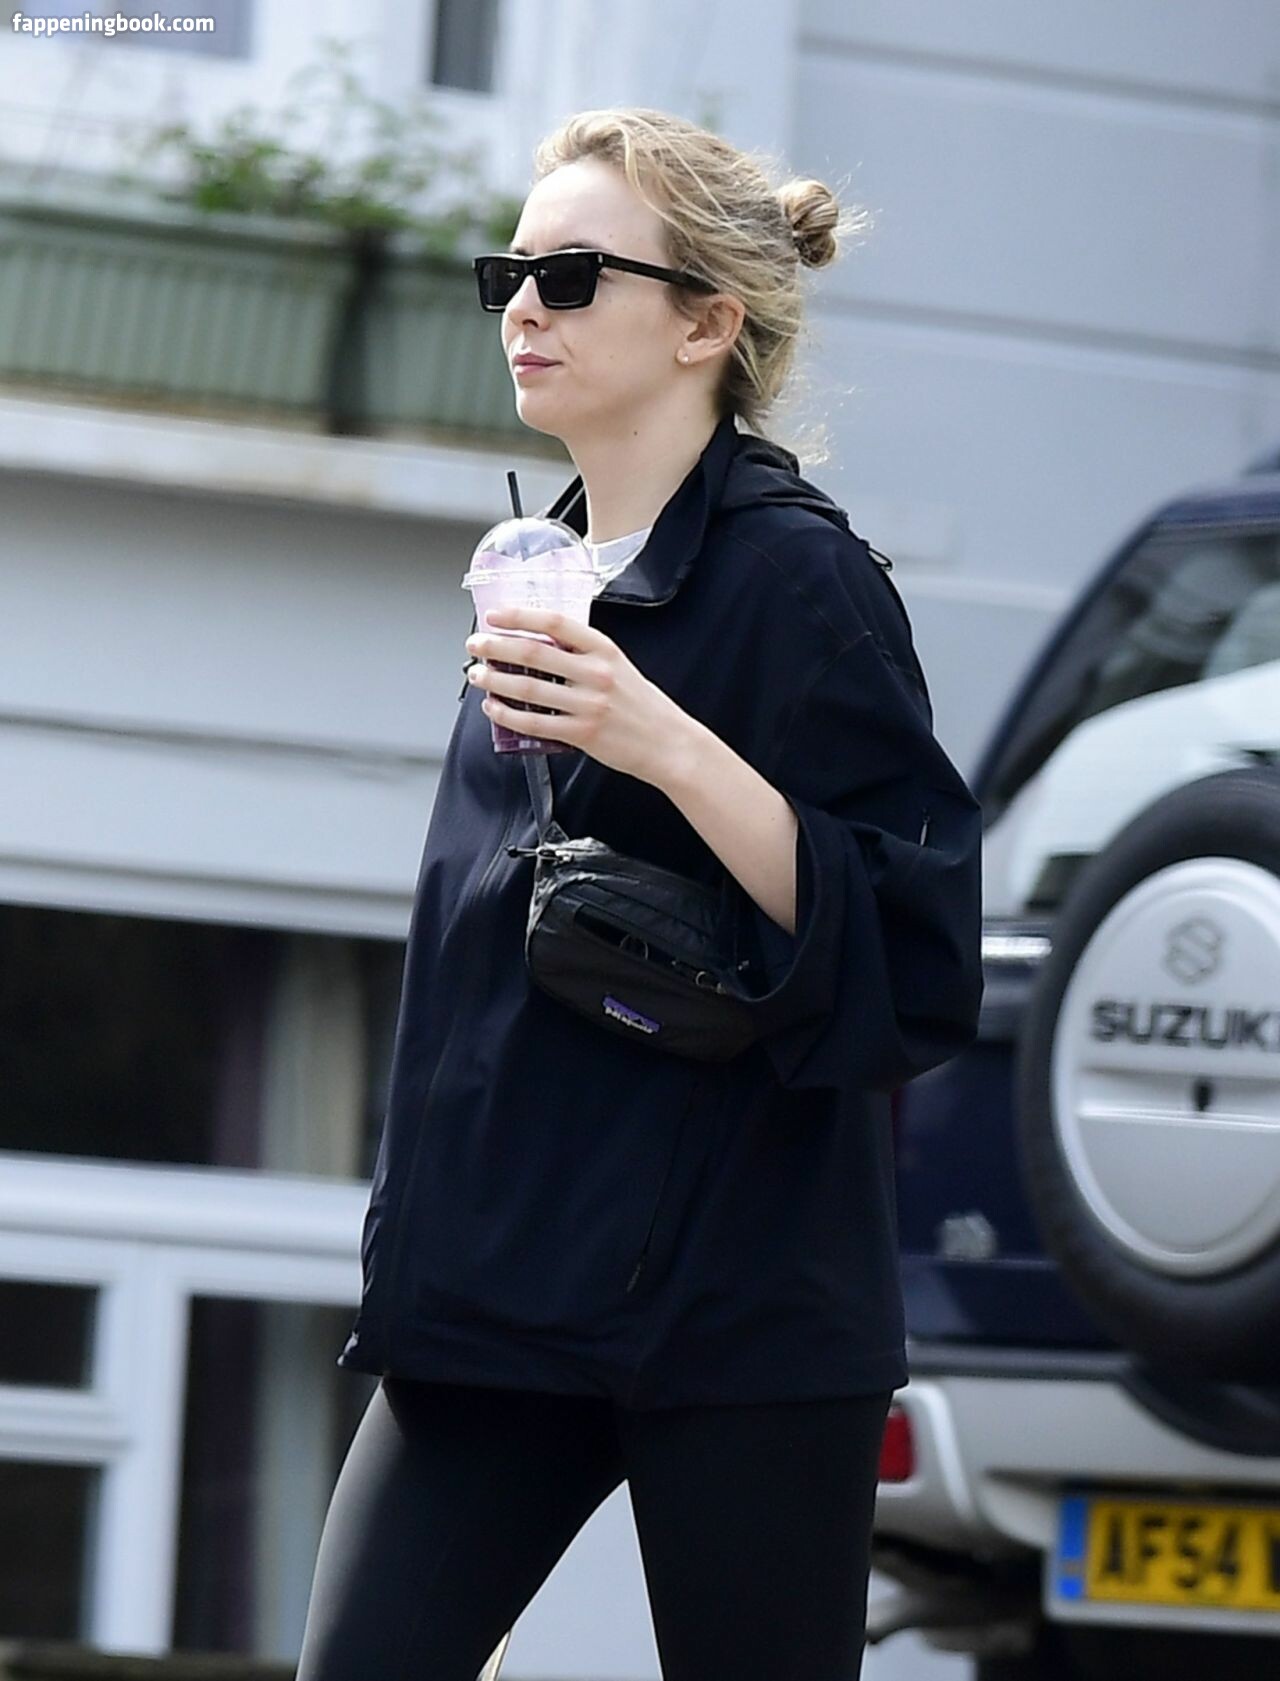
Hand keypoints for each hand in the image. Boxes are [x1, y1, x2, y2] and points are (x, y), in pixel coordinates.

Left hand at [465, 605, 694, 786]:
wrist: (668, 743)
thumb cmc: (642, 706)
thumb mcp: (619, 666)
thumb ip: (584, 655)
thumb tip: (540, 646)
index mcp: (605, 650)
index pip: (556, 622)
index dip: (520, 615)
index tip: (495, 615)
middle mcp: (596, 674)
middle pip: (534, 652)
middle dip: (496, 646)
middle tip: (476, 644)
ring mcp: (588, 705)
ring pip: (528, 688)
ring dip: (495, 680)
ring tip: (477, 675)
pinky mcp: (582, 734)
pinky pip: (534, 723)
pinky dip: (507, 715)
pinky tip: (494, 708)